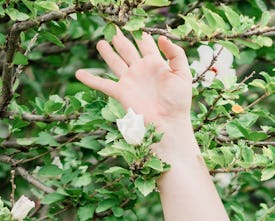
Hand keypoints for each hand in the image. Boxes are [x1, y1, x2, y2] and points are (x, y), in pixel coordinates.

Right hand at [75, 30, 192, 134]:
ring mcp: (130, 81)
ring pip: (115, 62)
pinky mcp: (121, 93)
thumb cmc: (178, 102)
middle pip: (128, 50)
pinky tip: (79, 74)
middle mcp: (141, 71)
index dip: (143, 37)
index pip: (147, 46)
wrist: (168, 123)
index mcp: (156, 65)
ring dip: (108, 53)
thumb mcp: (183, 74)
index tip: (139, 30)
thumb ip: (176, 54)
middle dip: (121, 40)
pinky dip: (90, 79)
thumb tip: (162, 37)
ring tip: (101, 43)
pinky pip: (103, 84)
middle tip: (114, 29)